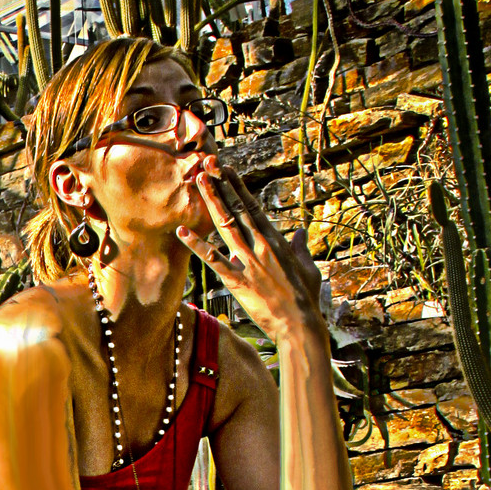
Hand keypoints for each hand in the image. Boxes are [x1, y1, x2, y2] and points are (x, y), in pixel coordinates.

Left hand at [176, 157, 325, 343]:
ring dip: (211, 202)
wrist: (300, 323)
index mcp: (276, 240)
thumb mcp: (308, 267)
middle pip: (237, 210)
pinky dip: (196, 246)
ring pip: (225, 226)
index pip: (253, 208)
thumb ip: (300, 247)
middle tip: (208, 165)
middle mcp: (261, 246)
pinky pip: (213, 260)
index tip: (227, 171)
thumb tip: (300, 232)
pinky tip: (182, 232)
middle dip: (222, 186)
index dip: (238, 188)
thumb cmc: (306, 297)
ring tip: (198, 181)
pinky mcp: (237, 281)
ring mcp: (248, 262)